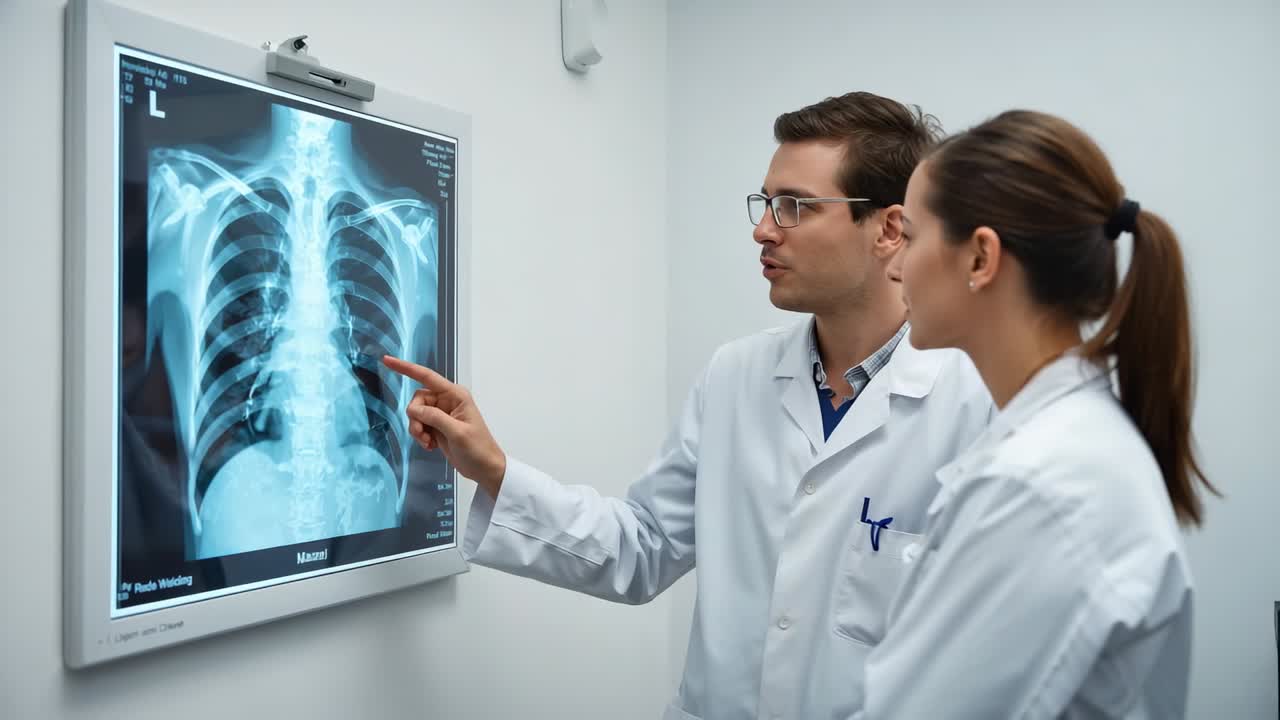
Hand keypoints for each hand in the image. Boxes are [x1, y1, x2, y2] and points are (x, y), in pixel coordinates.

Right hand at [381, 355, 506, 496]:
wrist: (484, 468)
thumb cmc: (478, 448)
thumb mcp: (457, 432)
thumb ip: (435, 417)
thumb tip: (414, 409)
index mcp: (455, 395)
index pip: (426, 376)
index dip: (406, 368)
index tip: (387, 361)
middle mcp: (447, 400)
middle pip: (417, 400)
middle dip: (415, 417)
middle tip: (423, 434)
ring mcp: (441, 414)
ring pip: (415, 414)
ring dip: (417, 429)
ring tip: (429, 442)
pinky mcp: (437, 426)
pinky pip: (418, 425)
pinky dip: (420, 436)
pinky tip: (431, 445)